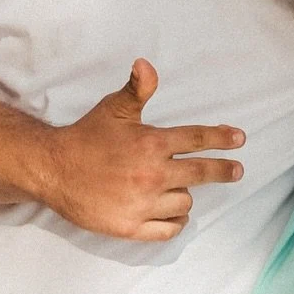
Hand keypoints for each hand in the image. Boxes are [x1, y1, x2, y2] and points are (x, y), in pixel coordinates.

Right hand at [34, 59, 244, 241]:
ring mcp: (143, 204)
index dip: (221, 138)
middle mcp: (152, 175)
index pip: (196, 140)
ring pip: (185, 202)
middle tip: (237, 171)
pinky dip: (176, 222)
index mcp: (151, 144)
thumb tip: (147, 64)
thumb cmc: (87, 137)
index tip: (239, 140)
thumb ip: (137, 89)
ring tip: (177, 187)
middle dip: (223, 170)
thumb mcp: (114, 109)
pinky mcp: (131, 227)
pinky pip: (169, 229)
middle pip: (201, 173)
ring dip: (184, 193)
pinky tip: (175, 213)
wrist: (53, 170)